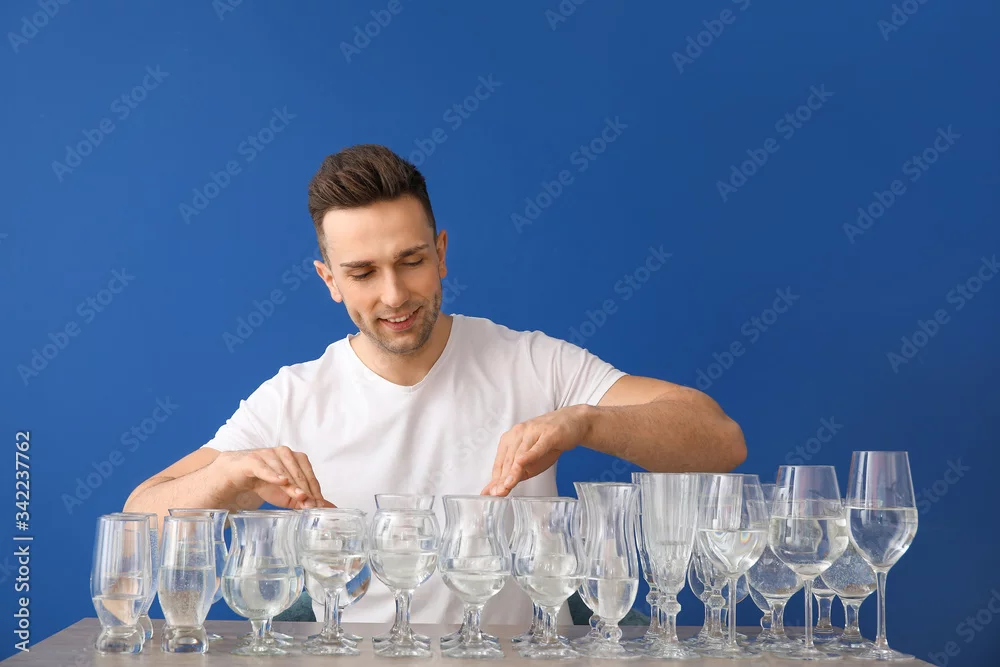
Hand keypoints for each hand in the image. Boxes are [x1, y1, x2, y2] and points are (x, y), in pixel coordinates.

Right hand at [209, 447, 334, 509]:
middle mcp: (283, 453)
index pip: (308, 473)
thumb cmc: (263, 483)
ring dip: (292, 483)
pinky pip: (264, 467)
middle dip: (305, 488)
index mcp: (295, 458)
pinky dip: (273, 474)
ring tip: (299, 495)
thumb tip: (325, 507)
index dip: (314, 488)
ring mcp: (268, 455)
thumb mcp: (285, 494)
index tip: (318, 503)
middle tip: (310, 502)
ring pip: (284, 469)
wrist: (236, 476)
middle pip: (298, 471)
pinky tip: (281, 481)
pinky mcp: (252, 460)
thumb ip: (303, 500)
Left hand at [481, 406, 590, 496]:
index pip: (500, 462)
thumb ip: (517, 473)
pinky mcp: (548, 434)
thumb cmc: (550, 442)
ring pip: (520, 455)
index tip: (489, 494)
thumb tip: (501, 488)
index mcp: (510, 439)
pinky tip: (521, 463)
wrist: (573, 422)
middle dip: (501, 479)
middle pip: (508, 460)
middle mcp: (518, 433)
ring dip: (512, 471)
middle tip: (496, 494)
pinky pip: (537, 446)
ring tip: (506, 486)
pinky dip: (529, 455)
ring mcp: (533, 432)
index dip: (495, 479)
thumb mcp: (532, 461)